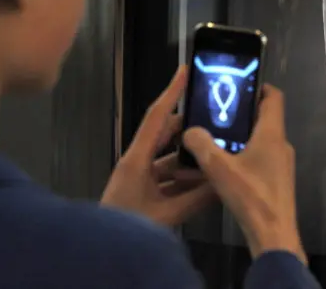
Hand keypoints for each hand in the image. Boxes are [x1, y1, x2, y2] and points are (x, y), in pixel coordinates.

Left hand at [101, 66, 214, 226]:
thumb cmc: (128, 227)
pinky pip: (166, 176)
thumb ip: (197, 199)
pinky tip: (204, 182)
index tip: (184, 71)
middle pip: (166, 135)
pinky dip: (184, 177)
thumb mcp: (167, 215)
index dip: (171, 93)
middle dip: (190, 127)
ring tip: (216, 151)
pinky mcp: (141, 190)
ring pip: (169, 158)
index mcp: (136, 160)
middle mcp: (136, 162)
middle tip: (216, 117)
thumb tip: (224, 182)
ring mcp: (138, 177)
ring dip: (190, 157)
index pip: (156, 117)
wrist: (100, 254)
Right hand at [181, 85, 306, 264]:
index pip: (273, 97)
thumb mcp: (218, 168)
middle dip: (242, 112)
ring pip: (262, 139)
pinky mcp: (277, 180)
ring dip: (241, 135)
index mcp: (272, 134)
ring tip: (215, 137)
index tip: (238, 84)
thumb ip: (201, 145)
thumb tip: (190, 131)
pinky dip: (245, 154)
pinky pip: (261, 157)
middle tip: (217, 112)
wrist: (274, 235)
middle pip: (265, 117)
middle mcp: (281, 145)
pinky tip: (224, 165)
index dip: (259, 86)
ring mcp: (281, 164)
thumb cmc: (251, 196)